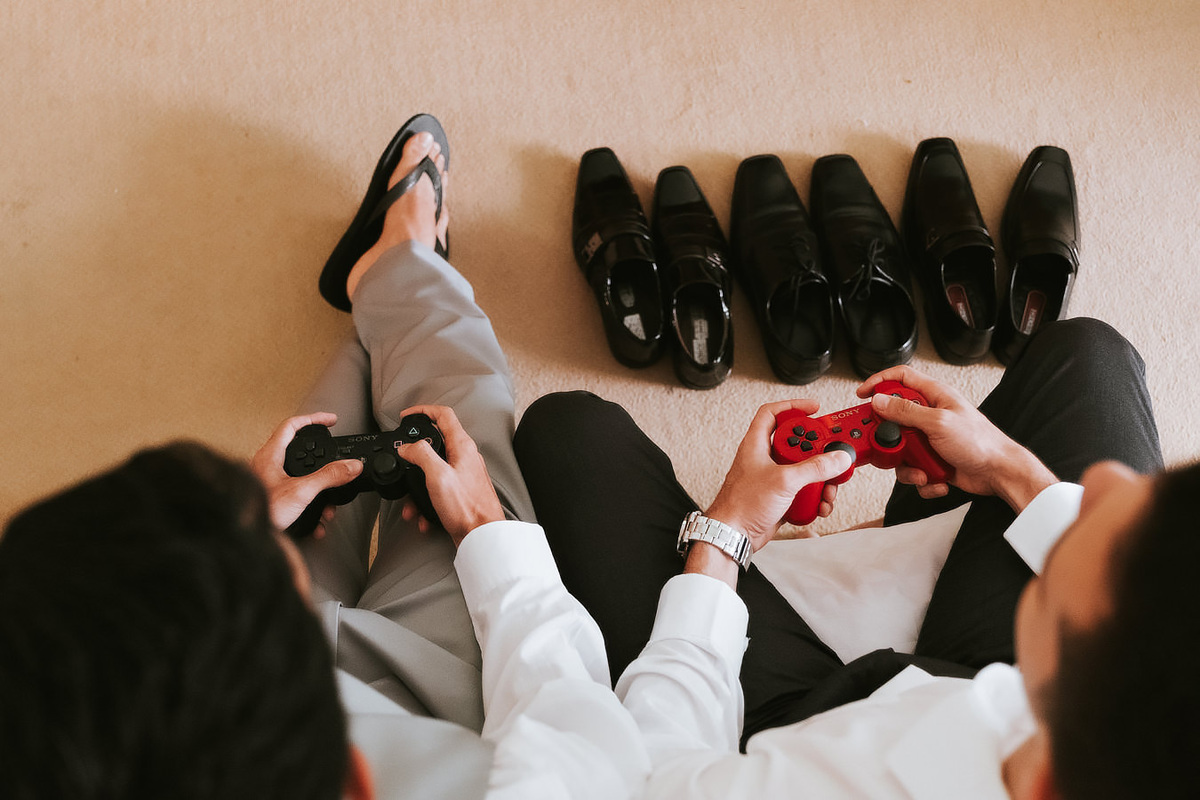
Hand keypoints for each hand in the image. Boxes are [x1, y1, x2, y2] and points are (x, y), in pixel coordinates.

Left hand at [250, 413, 363, 534]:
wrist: (244, 539)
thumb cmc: (261, 512)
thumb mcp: (302, 491)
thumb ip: (329, 476)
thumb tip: (351, 466)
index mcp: (271, 455)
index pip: (293, 425)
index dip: (314, 419)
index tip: (331, 421)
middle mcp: (268, 466)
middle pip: (299, 450)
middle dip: (322, 459)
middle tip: (335, 455)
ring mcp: (269, 482)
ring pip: (300, 477)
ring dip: (319, 490)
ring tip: (329, 505)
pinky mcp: (273, 499)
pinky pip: (297, 495)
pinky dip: (311, 506)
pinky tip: (318, 521)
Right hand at [395, 405, 504, 546]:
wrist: (482, 536)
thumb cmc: (467, 507)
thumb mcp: (438, 475)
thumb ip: (421, 455)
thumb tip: (407, 447)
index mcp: (462, 446)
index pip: (444, 415)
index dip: (423, 410)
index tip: (406, 415)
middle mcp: (465, 457)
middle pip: (436, 442)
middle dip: (415, 454)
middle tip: (403, 459)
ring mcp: (464, 474)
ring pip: (433, 470)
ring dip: (417, 485)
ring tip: (410, 503)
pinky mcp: (460, 491)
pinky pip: (437, 490)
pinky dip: (426, 501)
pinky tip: (422, 516)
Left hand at [704, 399, 853, 552]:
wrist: (733, 535)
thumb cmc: (742, 505)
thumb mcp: (784, 480)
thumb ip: (814, 468)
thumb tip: (836, 458)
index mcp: (757, 444)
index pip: (773, 413)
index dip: (794, 406)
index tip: (815, 408)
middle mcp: (764, 458)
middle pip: (798, 443)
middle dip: (817, 451)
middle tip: (831, 454)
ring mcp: (773, 477)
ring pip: (804, 469)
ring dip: (821, 479)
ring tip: (828, 488)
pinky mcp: (780, 497)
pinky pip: (804, 490)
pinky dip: (815, 496)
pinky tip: (820, 505)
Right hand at [858, 366, 1054, 510]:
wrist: (999, 473)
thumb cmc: (981, 442)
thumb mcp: (938, 422)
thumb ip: (906, 411)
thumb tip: (880, 401)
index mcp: (934, 396)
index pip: (900, 378)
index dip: (879, 382)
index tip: (862, 394)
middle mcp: (929, 416)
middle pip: (893, 419)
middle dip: (890, 438)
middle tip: (890, 446)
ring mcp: (929, 438)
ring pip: (899, 449)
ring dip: (907, 465)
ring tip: (922, 469)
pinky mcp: (931, 459)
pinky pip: (912, 469)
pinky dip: (921, 478)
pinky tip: (934, 477)